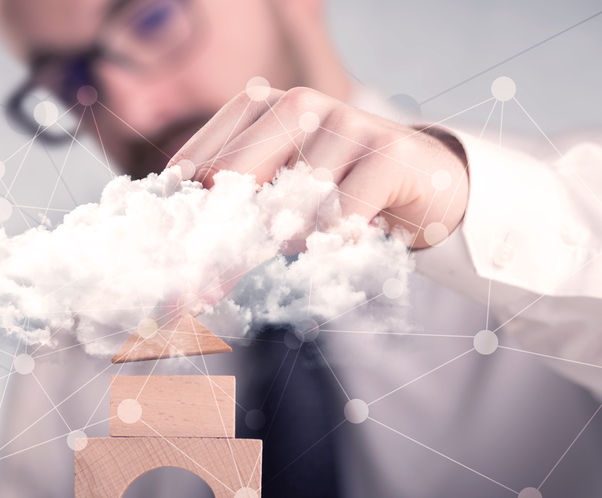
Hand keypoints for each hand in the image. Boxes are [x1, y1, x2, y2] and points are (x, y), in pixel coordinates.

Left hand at [170, 87, 468, 249]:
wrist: (425, 180)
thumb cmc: (338, 192)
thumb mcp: (283, 194)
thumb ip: (237, 211)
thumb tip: (184, 272)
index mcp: (259, 108)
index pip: (201, 164)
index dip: (185, 220)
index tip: (176, 271)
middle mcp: (298, 104)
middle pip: (234, 178)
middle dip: (222, 238)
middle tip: (208, 288)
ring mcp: (344, 121)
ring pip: (290, 203)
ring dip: (288, 242)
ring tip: (298, 252)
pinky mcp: (388, 148)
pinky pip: (343, 212)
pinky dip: (333, 240)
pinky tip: (340, 246)